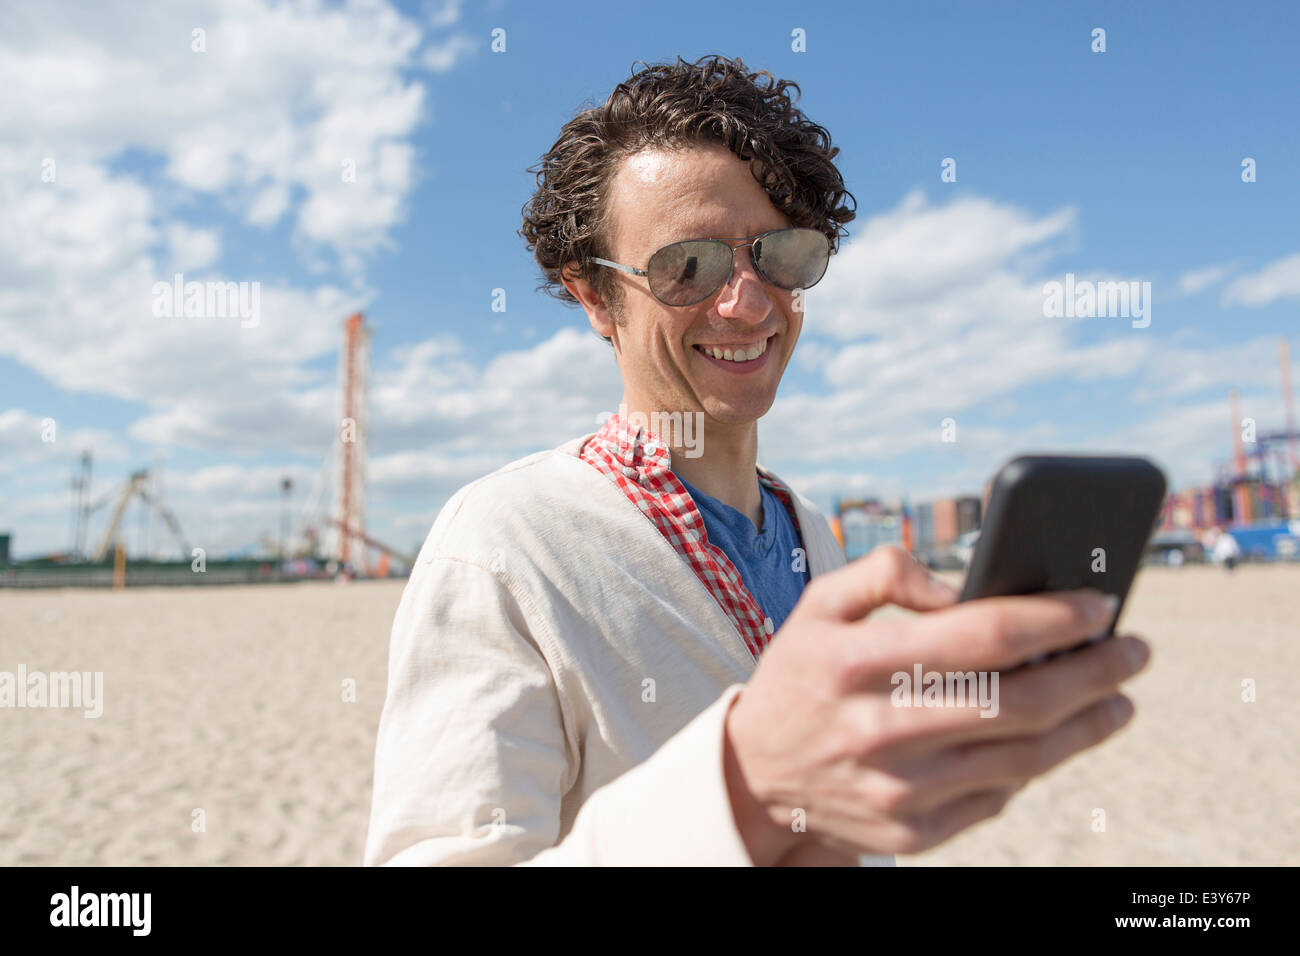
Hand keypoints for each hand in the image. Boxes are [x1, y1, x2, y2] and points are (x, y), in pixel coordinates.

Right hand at [723, 545, 1147, 864]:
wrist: (756, 773)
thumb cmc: (801, 675)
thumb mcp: (818, 604)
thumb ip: (883, 571)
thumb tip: (960, 585)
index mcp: (855, 662)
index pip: (981, 635)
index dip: (1053, 618)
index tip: (1099, 605)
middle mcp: (878, 729)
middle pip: (1018, 701)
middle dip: (1092, 671)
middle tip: (1134, 649)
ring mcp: (898, 789)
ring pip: (1022, 758)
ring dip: (1086, 725)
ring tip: (1118, 698)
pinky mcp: (911, 831)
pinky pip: (997, 797)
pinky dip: (1037, 764)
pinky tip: (1057, 737)